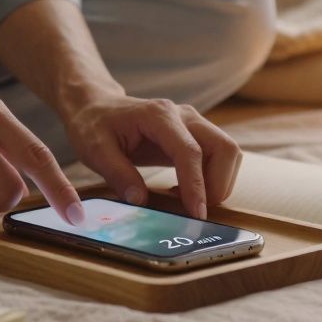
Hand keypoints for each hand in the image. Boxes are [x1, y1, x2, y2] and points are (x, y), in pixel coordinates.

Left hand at [61, 95, 241, 219]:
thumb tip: (140, 202)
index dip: (197, 185)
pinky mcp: (195, 135)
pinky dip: (211, 179)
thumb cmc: (94, 126)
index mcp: (159, 116)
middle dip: (218, 185)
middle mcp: (184, 116)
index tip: (197, 214)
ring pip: (228, 153)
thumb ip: (118, 174)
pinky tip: (183, 191)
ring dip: (217, 183)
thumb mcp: (95, 150)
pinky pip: (219, 157)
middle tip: (194, 210)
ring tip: (185, 200)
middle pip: (224, 148)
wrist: (97, 107)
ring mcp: (193, 123)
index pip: (190, 151)